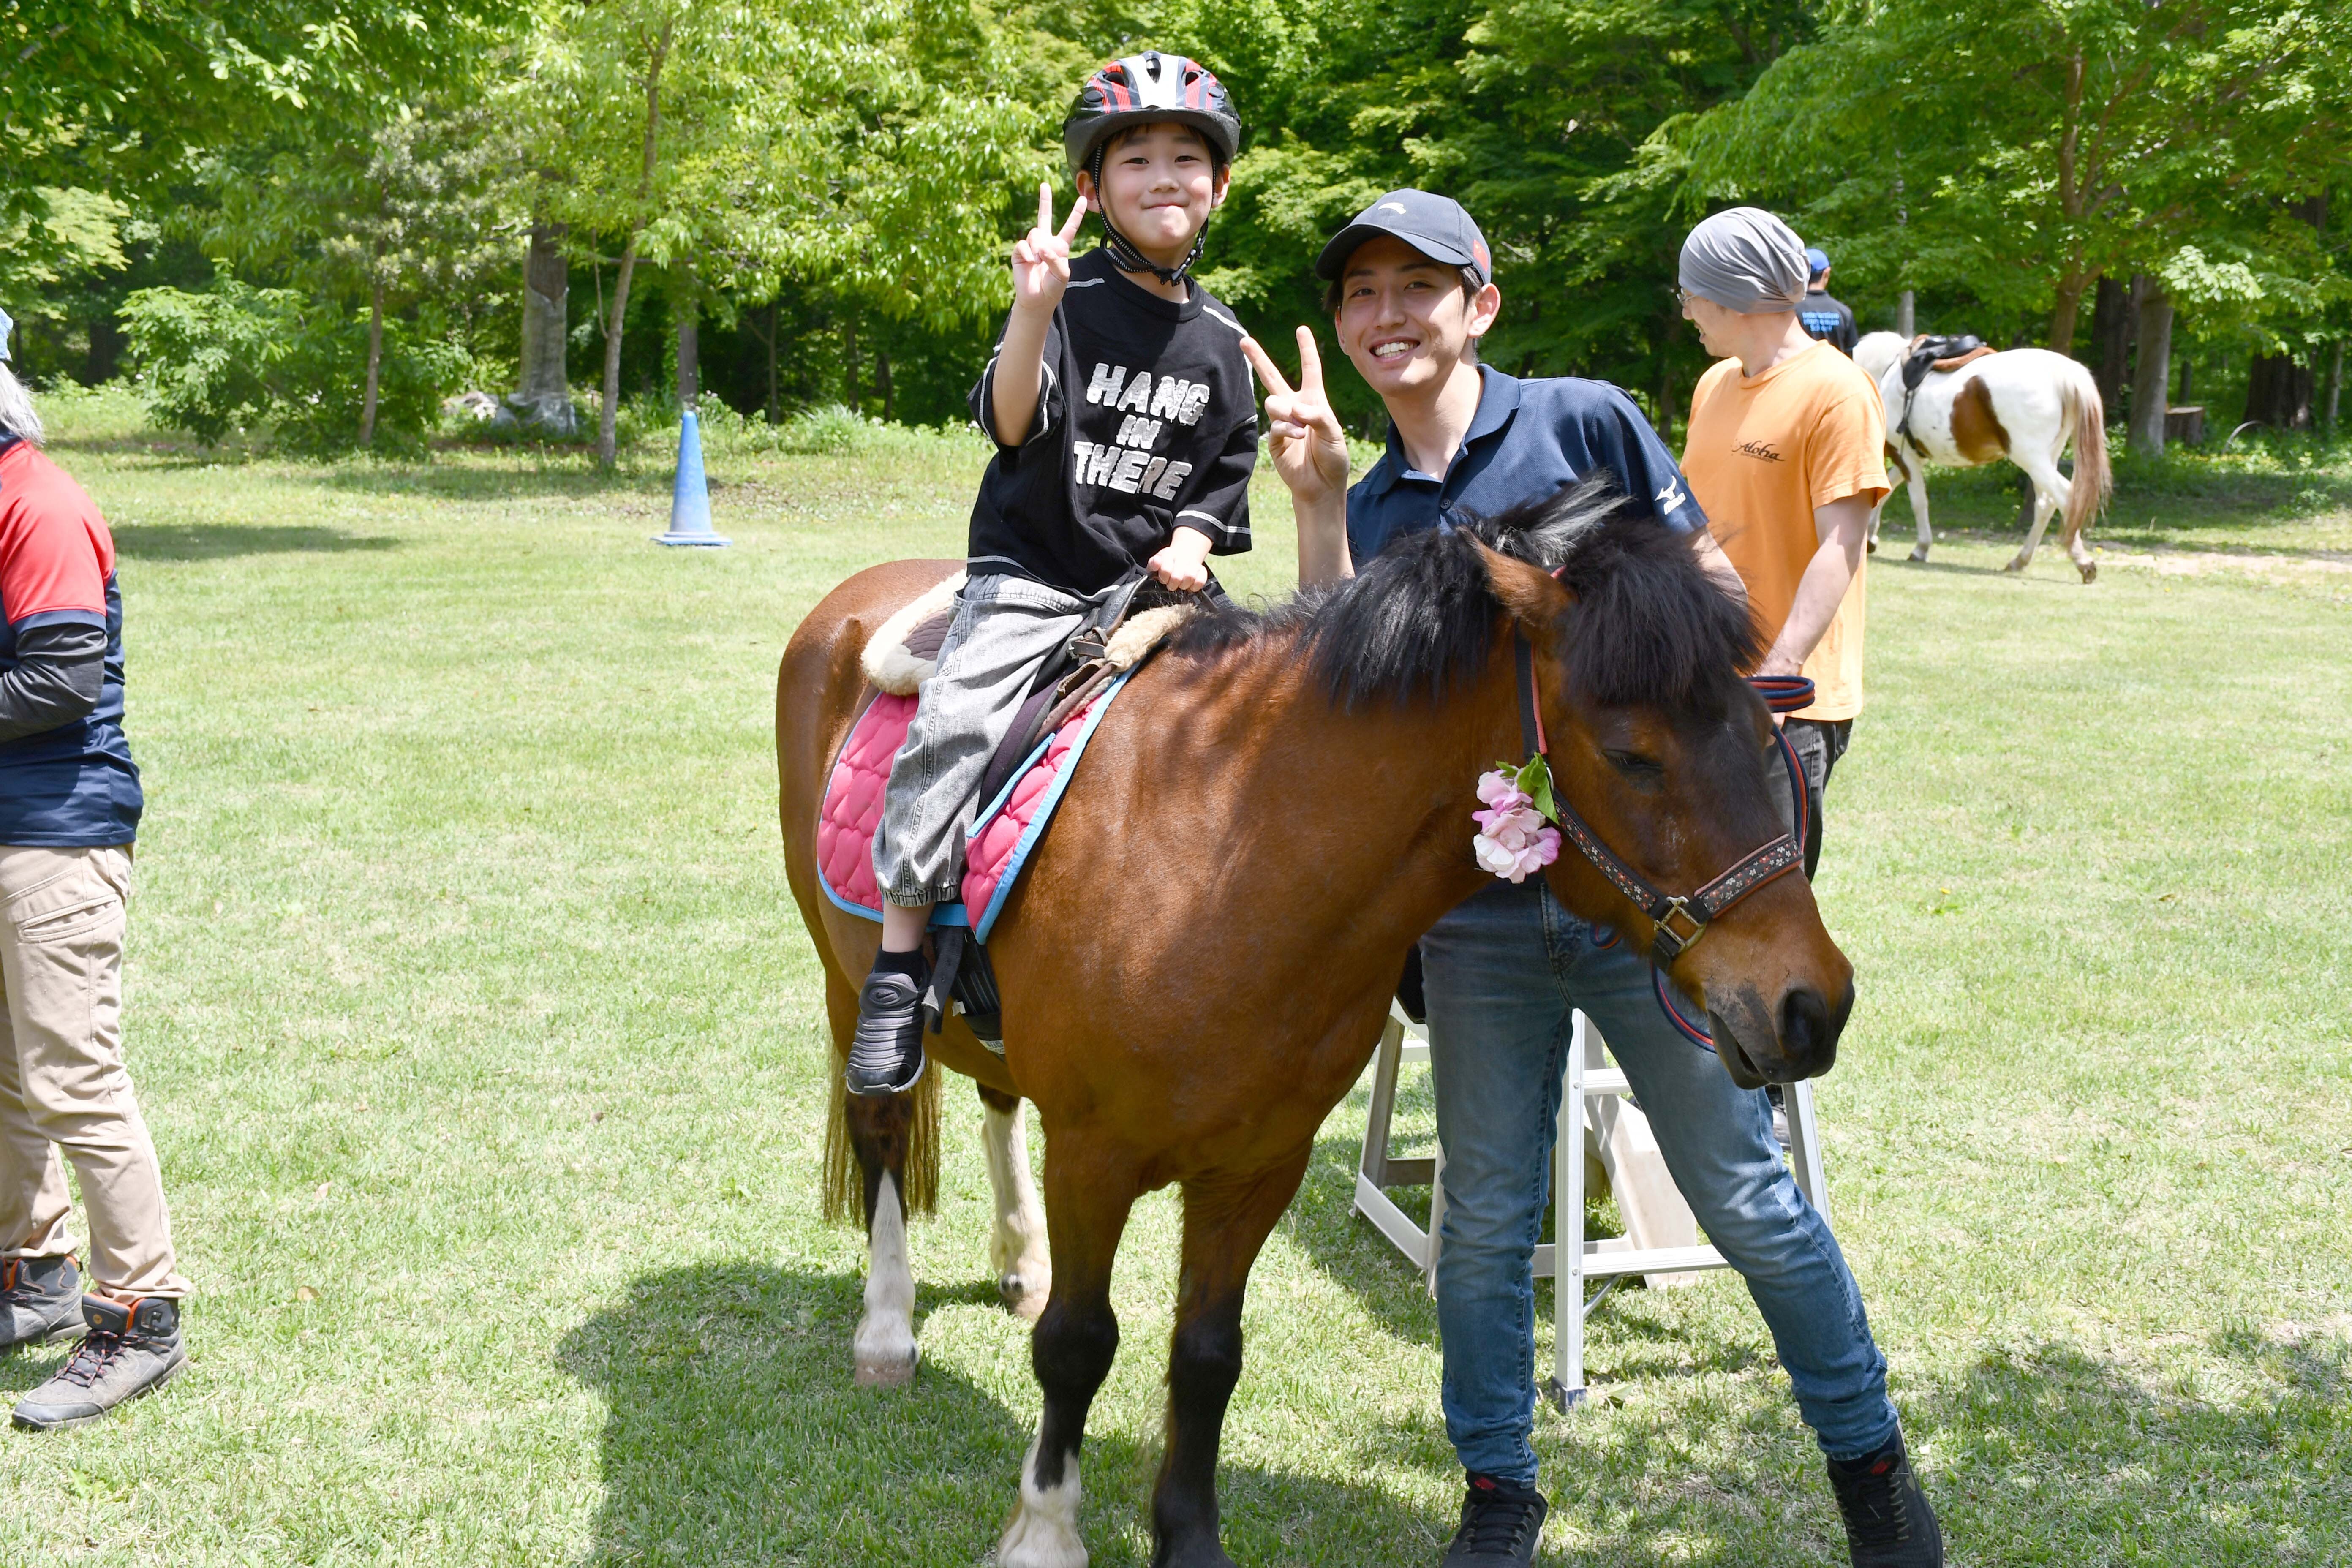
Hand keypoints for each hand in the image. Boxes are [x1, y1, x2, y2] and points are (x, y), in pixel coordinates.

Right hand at [1011, 184, 1087, 316]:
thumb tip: (1042, 248)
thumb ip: (1056, 260)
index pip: (1070, 227)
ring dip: (1038, 248)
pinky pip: (1023, 244)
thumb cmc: (1053, 288)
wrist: (1037, 299)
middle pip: (1044, 216)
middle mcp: (1046, 242)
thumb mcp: (1062, 275)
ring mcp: (1032, 245)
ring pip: (1035, 233)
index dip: (1076, 213)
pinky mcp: (1019, 251)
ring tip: (1038, 262)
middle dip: (1044, 200)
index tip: (1083, 199)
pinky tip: (1030, 263)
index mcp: (1060, 246)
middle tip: (1044, 184)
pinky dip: (1028, 254)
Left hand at [1147, 528, 1212, 591]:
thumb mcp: (1154, 564)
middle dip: (1172, 584)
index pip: (1166, 569)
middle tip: (1171, 584)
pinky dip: (1194, 586)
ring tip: (1180, 584)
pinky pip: (1200, 581)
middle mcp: (1182, 556)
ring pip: (1190, 577)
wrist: (1181, 558)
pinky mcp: (1202, 570)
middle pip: (1177, 577)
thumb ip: (1153, 564)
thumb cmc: (1164, 565)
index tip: (1163, 579)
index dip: (1164, 578)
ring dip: (1183, 585)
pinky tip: (1189, 585)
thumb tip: (1157, 561)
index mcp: (1168, 554)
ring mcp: (1193, 563)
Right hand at [1241, 328, 1351, 502]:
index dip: (1306, 349)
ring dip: (1286, 412)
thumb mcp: (1334, 433)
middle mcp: (1296, 407)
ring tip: (1300, 429)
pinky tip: (1297, 438)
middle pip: (1272, 377)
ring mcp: (1283, 423)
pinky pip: (1275, 426)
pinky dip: (1287, 430)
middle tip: (1243, 341)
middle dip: (1258, 359)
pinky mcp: (1274, 440)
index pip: (1310, 369)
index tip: (1302, 329)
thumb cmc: (1333, 458)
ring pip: (1272, 402)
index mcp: (1314, 400)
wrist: (1322, 486)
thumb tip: (1293, 408)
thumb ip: (1317, 416)